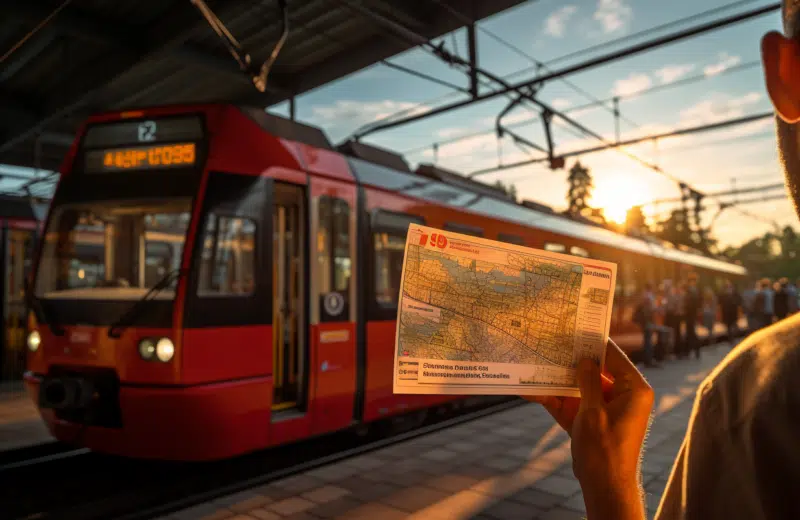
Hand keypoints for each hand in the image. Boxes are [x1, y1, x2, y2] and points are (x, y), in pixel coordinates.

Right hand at [524, 339, 653, 518]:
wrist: (603, 488)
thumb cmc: (605, 450)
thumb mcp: (593, 411)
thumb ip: (588, 381)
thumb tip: (584, 359)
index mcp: (634, 390)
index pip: (614, 357)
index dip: (594, 342)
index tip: (574, 327)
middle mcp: (622, 396)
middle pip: (594, 370)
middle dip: (571, 360)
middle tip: (550, 343)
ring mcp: (605, 409)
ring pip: (579, 386)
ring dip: (557, 380)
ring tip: (534, 362)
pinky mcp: (590, 422)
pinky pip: (571, 404)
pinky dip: (553, 399)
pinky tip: (529, 390)